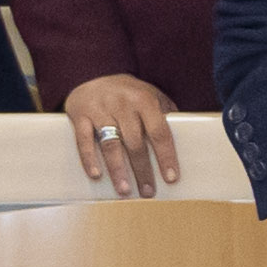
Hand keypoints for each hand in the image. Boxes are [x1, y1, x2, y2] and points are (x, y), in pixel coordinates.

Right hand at [63, 71, 182, 195]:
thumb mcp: (151, 96)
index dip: (166, 156)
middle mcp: (122, 104)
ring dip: (118, 170)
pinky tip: (96, 175)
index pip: (159, 132)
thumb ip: (165, 115)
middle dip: (143, 170)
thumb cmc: (129, 93)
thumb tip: (185, 141)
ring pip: (110, 145)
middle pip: (135, 143)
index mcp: (145, 100)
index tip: (171, 178)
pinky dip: (89, 159)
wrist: (94, 73)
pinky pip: (83, 141)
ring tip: (125, 191)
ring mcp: (100, 109)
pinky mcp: (80, 115)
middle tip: (148, 192)